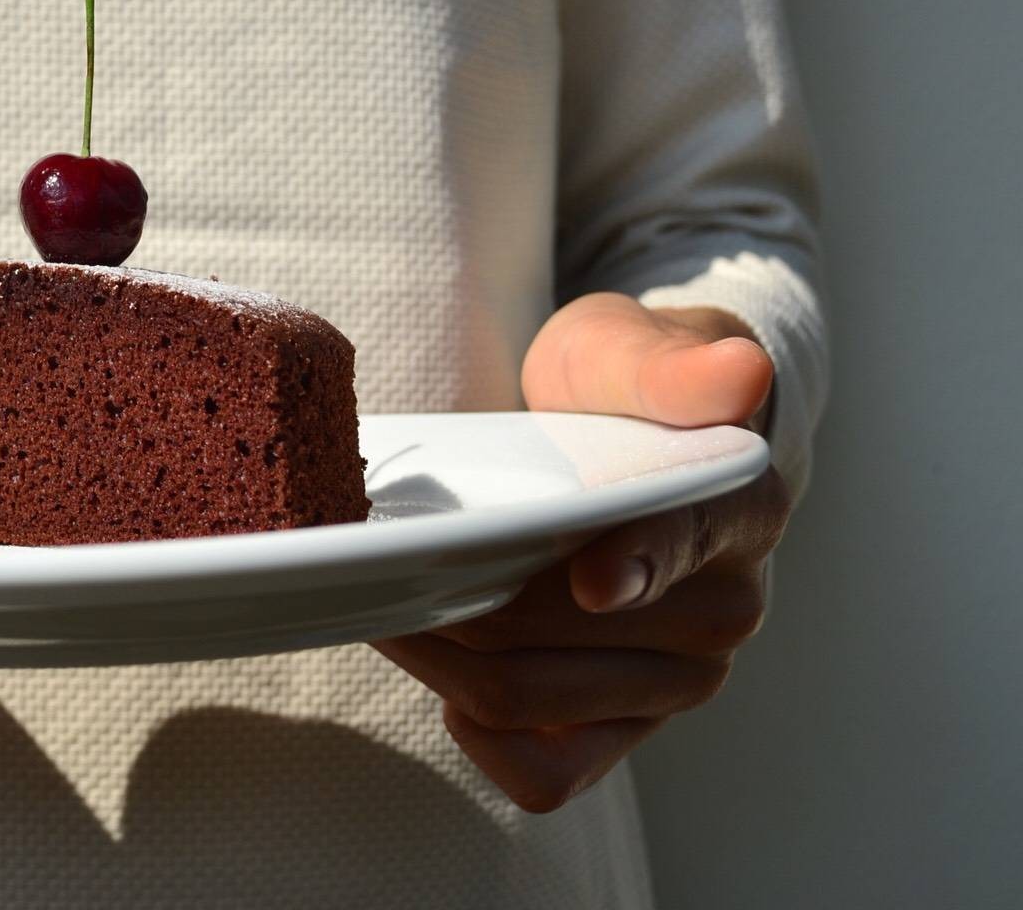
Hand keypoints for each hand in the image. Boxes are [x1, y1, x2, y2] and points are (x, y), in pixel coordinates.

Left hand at [372, 292, 790, 811]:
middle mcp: (725, 610)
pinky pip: (544, 777)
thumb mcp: (624, 349)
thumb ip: (670, 364)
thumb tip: (739, 374)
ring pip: (531, 701)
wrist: (616, 439)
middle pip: (569, 628)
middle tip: (386, 556)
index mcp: (739, 507)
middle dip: (464, 597)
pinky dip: (477, 732)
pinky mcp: (625, 732)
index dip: (637, 564)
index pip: (689, 543)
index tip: (588, 579)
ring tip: (388, 601)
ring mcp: (678, 682)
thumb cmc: (613, 389)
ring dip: (440, 658)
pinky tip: (451, 671)